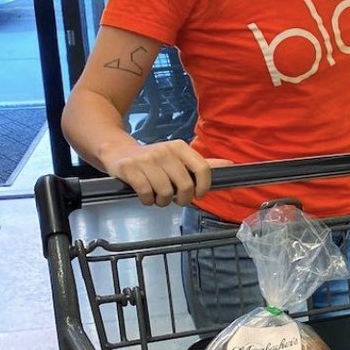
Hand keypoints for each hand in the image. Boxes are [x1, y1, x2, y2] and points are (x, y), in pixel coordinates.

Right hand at [102, 139, 231, 206]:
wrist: (119, 151)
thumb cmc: (154, 160)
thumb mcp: (178, 158)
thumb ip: (201, 164)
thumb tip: (229, 165)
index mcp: (180, 147)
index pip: (203, 168)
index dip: (203, 187)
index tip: (198, 195)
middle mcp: (165, 151)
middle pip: (185, 185)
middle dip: (182, 199)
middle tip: (175, 200)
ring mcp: (147, 159)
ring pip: (164, 192)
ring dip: (162, 202)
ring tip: (158, 198)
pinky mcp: (130, 168)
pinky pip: (146, 193)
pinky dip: (148, 201)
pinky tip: (146, 197)